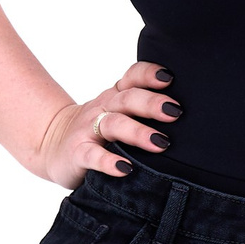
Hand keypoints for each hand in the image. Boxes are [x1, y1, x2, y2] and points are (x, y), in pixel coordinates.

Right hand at [34, 60, 179, 186]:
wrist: (51, 144)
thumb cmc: (98, 130)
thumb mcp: (118, 112)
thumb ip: (143, 107)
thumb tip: (194, 114)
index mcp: (116, 96)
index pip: (132, 77)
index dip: (149, 74)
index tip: (170, 78)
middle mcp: (103, 107)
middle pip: (127, 99)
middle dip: (151, 103)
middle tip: (175, 111)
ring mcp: (88, 130)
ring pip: (114, 124)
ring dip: (137, 132)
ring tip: (160, 143)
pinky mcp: (77, 153)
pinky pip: (92, 155)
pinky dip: (108, 162)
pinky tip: (125, 169)